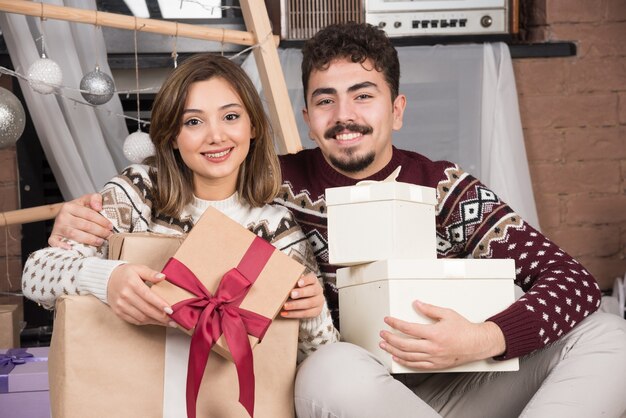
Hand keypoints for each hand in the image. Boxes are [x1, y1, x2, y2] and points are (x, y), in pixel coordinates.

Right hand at [49, 193, 112, 248]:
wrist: (65, 217)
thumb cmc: (79, 210)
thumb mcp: (87, 201)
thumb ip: (95, 198)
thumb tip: (98, 207)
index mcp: (70, 206)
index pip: (89, 214)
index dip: (101, 221)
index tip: (110, 226)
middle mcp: (62, 217)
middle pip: (84, 225)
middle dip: (99, 231)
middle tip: (109, 235)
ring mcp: (57, 228)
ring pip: (75, 235)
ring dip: (89, 239)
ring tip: (100, 241)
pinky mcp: (53, 237)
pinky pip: (55, 242)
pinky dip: (62, 246)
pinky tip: (72, 249)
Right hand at [108, 264, 172, 325]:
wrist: (107, 280)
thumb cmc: (126, 274)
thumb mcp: (138, 268)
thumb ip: (151, 273)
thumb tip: (163, 277)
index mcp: (132, 283)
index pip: (148, 296)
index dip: (160, 304)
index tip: (171, 310)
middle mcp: (125, 295)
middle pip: (146, 309)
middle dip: (161, 316)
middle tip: (173, 319)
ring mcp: (121, 305)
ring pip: (141, 317)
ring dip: (155, 321)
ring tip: (167, 322)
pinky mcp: (119, 312)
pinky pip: (135, 320)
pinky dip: (147, 322)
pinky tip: (156, 321)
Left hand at [280, 272, 324, 318]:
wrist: (307, 301)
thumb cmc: (298, 289)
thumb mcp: (296, 284)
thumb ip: (292, 282)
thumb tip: (283, 281)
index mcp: (313, 281)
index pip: (312, 278)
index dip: (306, 280)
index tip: (298, 283)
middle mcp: (318, 290)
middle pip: (312, 291)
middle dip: (301, 293)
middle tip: (291, 294)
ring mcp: (319, 301)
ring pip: (309, 303)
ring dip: (296, 305)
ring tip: (285, 306)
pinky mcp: (316, 312)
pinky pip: (306, 314)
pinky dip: (294, 314)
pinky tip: (285, 313)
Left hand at [379, 300, 505, 369]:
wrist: (477, 344)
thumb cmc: (464, 329)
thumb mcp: (447, 313)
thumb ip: (430, 309)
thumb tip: (416, 304)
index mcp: (434, 333)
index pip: (408, 329)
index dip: (395, 324)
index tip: (388, 320)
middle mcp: (432, 347)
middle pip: (405, 344)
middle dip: (390, 338)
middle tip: (382, 333)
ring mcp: (433, 358)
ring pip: (408, 356)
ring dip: (393, 350)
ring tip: (384, 345)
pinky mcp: (435, 365)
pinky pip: (416, 365)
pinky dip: (404, 361)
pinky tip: (397, 357)